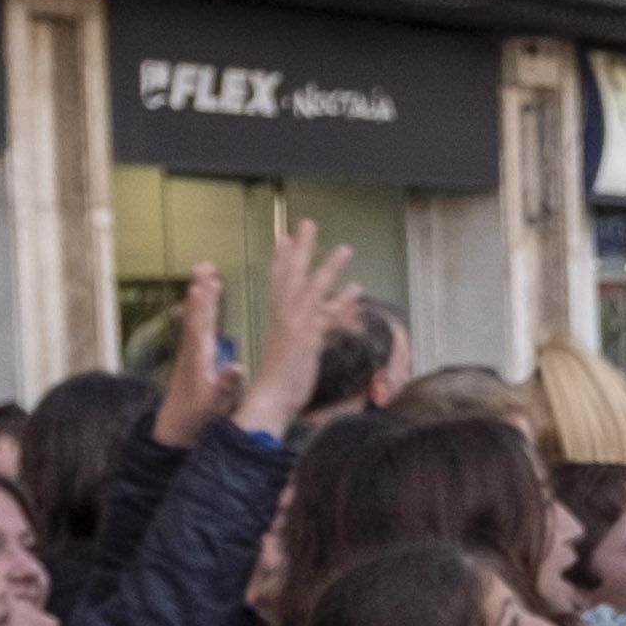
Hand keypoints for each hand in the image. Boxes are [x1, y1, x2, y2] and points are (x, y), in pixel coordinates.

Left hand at [146, 270, 234, 445]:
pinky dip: (203, 309)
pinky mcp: (193, 356)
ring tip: (206, 274)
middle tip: (203, 266)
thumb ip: (225, 387)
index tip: (202, 285)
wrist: (174, 430)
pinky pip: (198, 325)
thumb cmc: (196, 418)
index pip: (199, 327)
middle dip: (201, 291)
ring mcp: (191, 353)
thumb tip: (238, 366)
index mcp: (198, 360)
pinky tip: (207, 300)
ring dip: (201, 295)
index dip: (202, 306)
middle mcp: (192, 351)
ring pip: (196, 317)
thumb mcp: (215, 406)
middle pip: (196, 315)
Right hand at [244, 215, 357, 432]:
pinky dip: (342, 302)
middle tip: (307, 224)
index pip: (278, 282)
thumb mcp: (286, 356)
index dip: (282, 259)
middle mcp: (284, 317)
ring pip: (312, 288)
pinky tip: (356, 290)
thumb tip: (304, 337)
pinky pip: (326, 315)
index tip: (285, 238)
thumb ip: (296, 340)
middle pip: (292, 275)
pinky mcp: (307, 339)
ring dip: (329, 266)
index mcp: (277, 320)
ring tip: (346, 248)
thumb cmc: (277, 386)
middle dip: (301, 248)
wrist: (270, 402)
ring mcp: (295, 326)